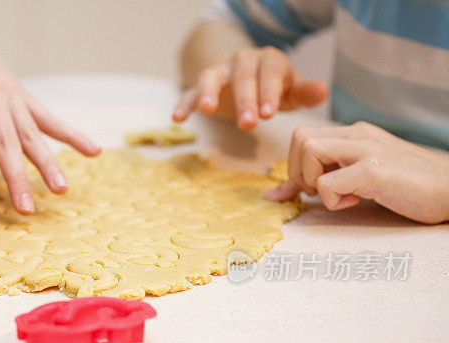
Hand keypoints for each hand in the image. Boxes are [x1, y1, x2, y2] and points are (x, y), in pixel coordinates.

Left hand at [0, 0, 100, 215]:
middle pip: (9, 143)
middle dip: (18, 179)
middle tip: (26, 210)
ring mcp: (12, 94)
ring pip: (32, 133)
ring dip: (48, 163)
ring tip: (61, 189)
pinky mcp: (23, 94)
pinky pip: (49, 117)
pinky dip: (72, 134)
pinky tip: (93, 151)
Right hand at [173, 46, 328, 129]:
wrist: (251, 80)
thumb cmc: (275, 88)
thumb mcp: (292, 90)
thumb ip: (305, 92)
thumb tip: (323, 91)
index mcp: (269, 60)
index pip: (269, 73)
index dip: (267, 92)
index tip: (267, 114)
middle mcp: (243, 61)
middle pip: (242, 76)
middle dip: (244, 99)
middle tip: (248, 123)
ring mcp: (221, 72)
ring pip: (212, 77)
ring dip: (209, 92)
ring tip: (206, 109)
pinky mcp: (204, 85)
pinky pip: (191, 91)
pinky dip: (184, 103)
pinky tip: (177, 118)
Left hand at [266, 122, 448, 223]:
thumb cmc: (407, 187)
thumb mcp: (359, 176)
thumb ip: (321, 177)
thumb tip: (275, 195)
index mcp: (355, 133)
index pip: (302, 136)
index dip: (293, 167)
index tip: (306, 190)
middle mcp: (359, 134)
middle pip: (299, 138)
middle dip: (297, 171)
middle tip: (318, 191)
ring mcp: (366, 150)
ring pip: (308, 149)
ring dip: (311, 179)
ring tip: (337, 194)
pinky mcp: (374, 170)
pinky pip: (327, 181)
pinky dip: (331, 199)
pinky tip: (355, 202)